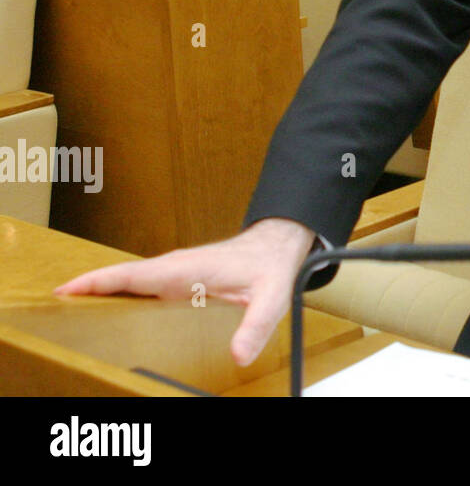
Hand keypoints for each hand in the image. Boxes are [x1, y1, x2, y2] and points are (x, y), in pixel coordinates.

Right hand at [54, 217, 315, 365]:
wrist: (278, 246)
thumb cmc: (270, 265)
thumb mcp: (271, 297)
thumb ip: (256, 325)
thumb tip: (238, 355)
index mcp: (186, 270)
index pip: (132, 275)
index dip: (96, 283)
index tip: (64, 291)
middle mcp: (174, 271)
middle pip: (121, 283)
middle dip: (88, 294)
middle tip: (59, 316)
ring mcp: (174, 277)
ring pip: (129, 287)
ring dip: (101, 298)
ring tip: (74, 322)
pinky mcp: (178, 284)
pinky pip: (141, 291)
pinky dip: (120, 300)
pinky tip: (111, 320)